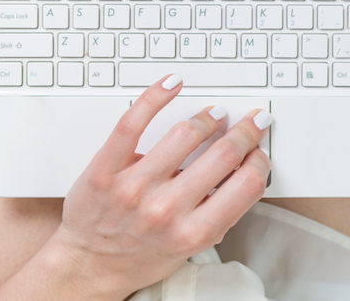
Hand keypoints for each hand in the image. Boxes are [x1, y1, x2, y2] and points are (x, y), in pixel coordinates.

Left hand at [46, 75, 271, 300]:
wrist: (89, 266)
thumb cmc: (139, 255)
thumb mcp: (190, 247)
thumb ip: (216, 213)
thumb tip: (242, 171)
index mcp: (193, 233)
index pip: (247, 184)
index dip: (260, 160)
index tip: (259, 150)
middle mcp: (166, 210)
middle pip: (223, 154)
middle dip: (245, 131)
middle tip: (250, 122)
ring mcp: (134, 188)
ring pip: (184, 134)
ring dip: (207, 117)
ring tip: (213, 114)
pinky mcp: (106, 170)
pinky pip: (132, 122)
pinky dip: (155, 96)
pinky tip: (171, 84)